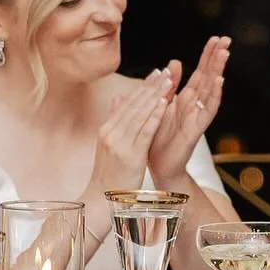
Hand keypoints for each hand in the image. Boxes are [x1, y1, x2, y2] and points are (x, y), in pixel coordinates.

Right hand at [89, 73, 174, 193]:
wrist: (100, 199)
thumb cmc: (108, 176)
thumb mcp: (108, 146)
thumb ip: (114, 122)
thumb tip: (117, 99)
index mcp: (106, 129)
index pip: (127, 102)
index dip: (143, 86)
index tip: (156, 73)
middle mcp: (111, 132)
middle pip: (134, 104)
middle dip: (151, 86)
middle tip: (165, 70)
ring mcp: (120, 143)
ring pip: (140, 113)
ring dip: (156, 95)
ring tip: (169, 81)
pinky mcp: (130, 155)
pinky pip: (145, 131)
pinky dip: (155, 115)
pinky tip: (164, 103)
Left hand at [147, 37, 229, 185]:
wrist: (159, 167)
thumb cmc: (159, 139)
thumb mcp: (161, 105)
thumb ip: (169, 85)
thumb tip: (174, 61)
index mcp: (185, 99)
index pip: (200, 72)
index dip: (208, 55)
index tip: (216, 38)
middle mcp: (194, 106)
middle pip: (209, 77)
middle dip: (217, 58)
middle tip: (226, 39)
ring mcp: (197, 117)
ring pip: (211, 90)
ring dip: (218, 71)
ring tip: (225, 53)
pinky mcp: (196, 129)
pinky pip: (207, 111)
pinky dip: (214, 96)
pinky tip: (219, 83)